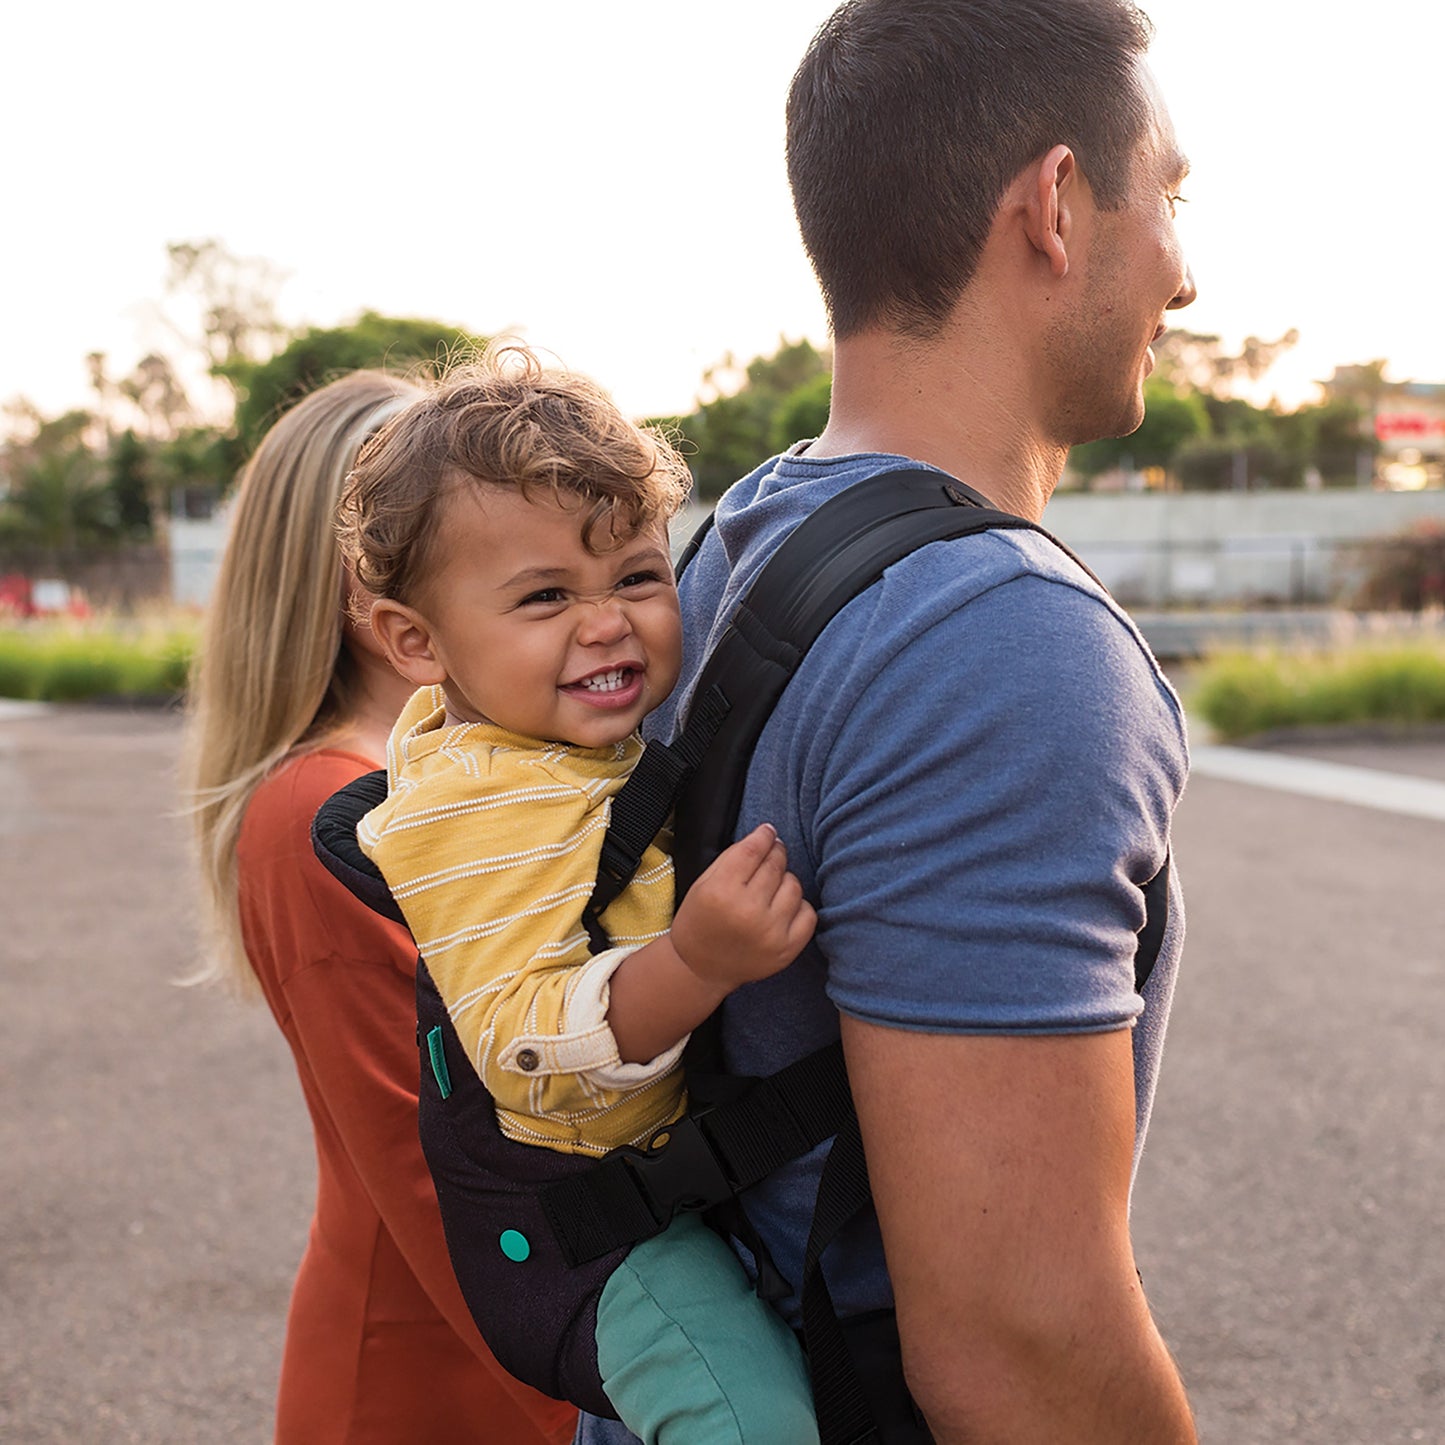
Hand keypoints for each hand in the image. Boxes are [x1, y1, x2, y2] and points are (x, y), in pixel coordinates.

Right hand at [670, 824, 816, 989]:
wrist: (702, 968)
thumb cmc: (700, 921)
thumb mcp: (704, 884)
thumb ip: (733, 857)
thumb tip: (767, 835)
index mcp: (721, 892)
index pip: (753, 850)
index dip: (764, 836)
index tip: (767, 832)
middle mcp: (747, 911)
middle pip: (775, 865)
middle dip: (775, 853)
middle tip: (771, 854)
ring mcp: (771, 932)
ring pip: (794, 885)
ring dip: (785, 880)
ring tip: (771, 887)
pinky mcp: (787, 950)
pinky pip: (807, 913)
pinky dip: (797, 906)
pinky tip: (781, 908)